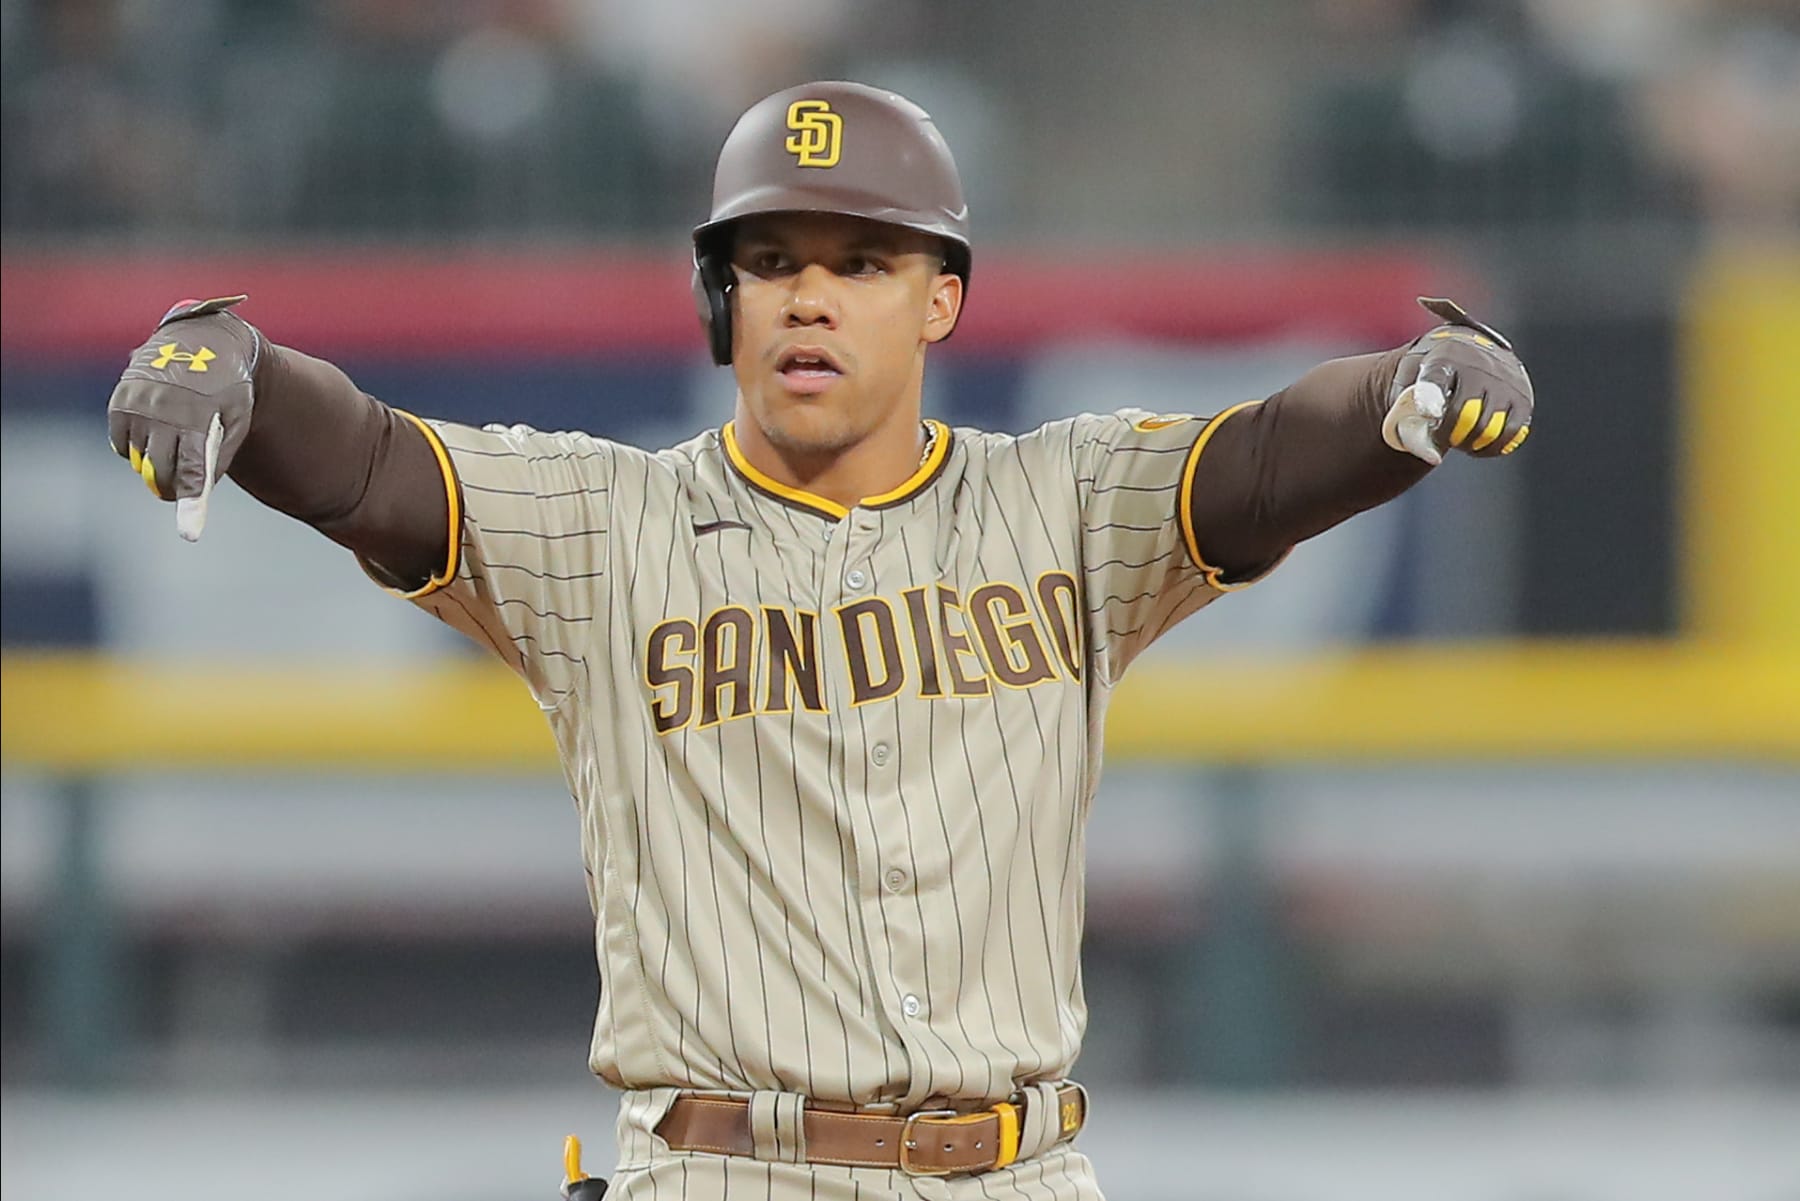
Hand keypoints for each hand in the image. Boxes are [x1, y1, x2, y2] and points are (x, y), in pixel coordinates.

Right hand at [106, 296, 258, 540]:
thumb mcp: (238, 419)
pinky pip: (121, 444)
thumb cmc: (228, 388)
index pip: (192, 472)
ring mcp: (137, 406)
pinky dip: (135, 447)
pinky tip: (154, 430)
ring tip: (174, 440)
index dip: (190, 504)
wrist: (203, 340)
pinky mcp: (119, 401)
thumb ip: (219, 456)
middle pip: (161, 475)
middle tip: (180, 490)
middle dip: (171, 488)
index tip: (189, 534)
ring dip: (154, 463)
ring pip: (139, 461)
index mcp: (197, 419)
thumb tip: (197, 490)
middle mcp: (163, 412)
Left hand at [1383, 297, 1532, 465]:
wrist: (1468, 350)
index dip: (1432, 399)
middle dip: (1448, 434)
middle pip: (1463, 415)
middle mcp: (1481, 365)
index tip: (1428, 413)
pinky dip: (1490, 447)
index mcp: (1444, 356)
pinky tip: (1476, 442)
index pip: (1436, 379)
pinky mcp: (1523, 399)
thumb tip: (1434, 457)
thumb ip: (1406, 415)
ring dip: (1468, 442)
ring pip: (1487, 429)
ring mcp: (1507, 381)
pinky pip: (1509, 435)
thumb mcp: (1407, 381)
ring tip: (1458, 436)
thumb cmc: (1429, 373)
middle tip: (1442, 435)